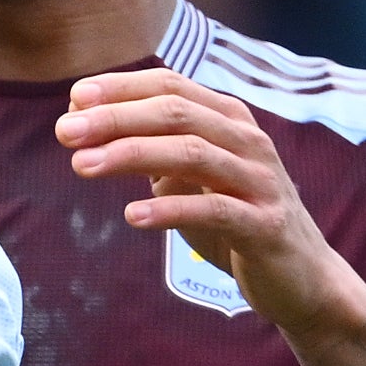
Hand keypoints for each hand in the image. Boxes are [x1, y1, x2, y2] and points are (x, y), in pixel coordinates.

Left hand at [53, 69, 364, 342]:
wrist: (300, 278)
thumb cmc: (236, 224)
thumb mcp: (190, 182)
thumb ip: (152, 153)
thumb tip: (89, 126)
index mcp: (228, 120)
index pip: (171, 87)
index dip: (122, 89)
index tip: (73, 99)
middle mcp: (247, 141)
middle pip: (176, 114)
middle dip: (116, 118)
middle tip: (65, 132)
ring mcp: (259, 181)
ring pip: (193, 154)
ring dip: (132, 155)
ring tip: (83, 166)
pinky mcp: (265, 225)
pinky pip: (214, 210)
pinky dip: (171, 210)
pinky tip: (133, 215)